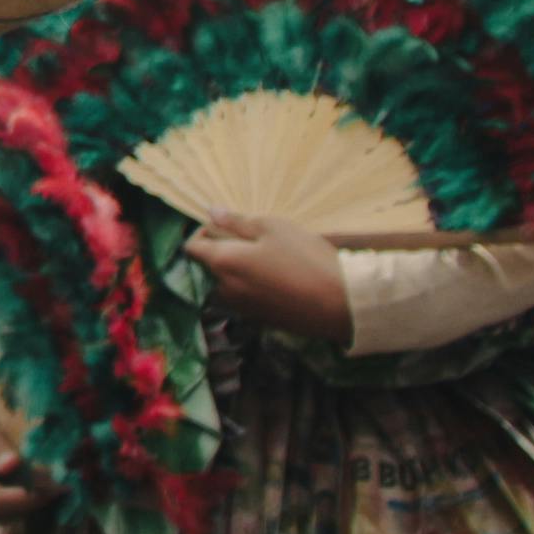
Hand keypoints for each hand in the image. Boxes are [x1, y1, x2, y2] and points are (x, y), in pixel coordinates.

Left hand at [184, 210, 356, 346]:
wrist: (342, 304)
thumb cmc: (306, 259)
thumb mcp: (273, 229)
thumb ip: (236, 222)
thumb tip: (211, 213)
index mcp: (223, 263)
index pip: (191, 247)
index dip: (204, 232)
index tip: (228, 226)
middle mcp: (225, 289)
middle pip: (210, 265)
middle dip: (225, 250)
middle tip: (258, 240)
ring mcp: (243, 309)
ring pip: (229, 282)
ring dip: (240, 269)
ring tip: (272, 259)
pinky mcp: (261, 320)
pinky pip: (247, 297)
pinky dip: (255, 286)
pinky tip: (282, 279)